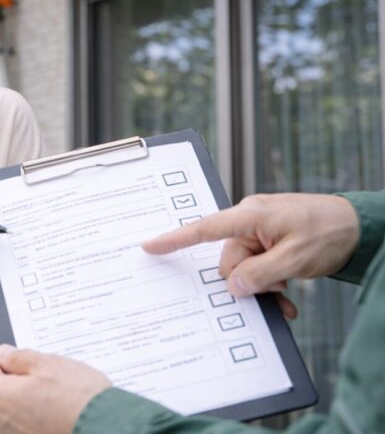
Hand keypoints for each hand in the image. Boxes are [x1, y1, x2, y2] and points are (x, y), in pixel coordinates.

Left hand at [0, 345, 109, 433]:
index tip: (8, 352)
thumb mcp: (47, 363)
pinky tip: (55, 410)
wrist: (106, 429)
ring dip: (24, 399)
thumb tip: (3, 355)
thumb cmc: (78, 399)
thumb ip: (18, 358)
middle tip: (38, 371)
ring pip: (10, 411)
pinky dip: (34, 417)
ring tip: (53, 393)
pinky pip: (24, 426)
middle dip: (12, 379)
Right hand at [143, 193, 358, 312]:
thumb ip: (260, 274)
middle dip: (248, 280)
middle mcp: (250, 219)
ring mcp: (259, 230)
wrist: (359, 226)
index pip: (204, 229)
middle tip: (276, 289)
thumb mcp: (295, 260)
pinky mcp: (268, 240)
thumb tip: (233, 287)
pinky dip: (268, 281)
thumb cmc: (329, 233)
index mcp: (251, 215)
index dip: (174, 239)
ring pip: (244, 267)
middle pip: (228, 260)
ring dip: (262, 285)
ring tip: (286, 293)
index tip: (149, 246)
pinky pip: (257, 265)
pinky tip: (285, 292)